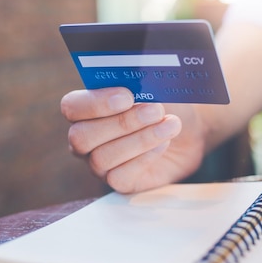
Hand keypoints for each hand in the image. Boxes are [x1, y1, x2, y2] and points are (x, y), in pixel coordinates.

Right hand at [61, 87, 205, 192]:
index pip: (72, 107)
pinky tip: (164, 144)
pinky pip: (119, 177)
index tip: (128, 97)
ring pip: (102, 158)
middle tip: (156, 111)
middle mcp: (87, 138)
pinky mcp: (120, 182)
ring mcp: (100, 163)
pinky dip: (145, 158)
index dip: (96, 103)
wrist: (189, 131)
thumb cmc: (166, 105)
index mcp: (87, 109)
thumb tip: (139, 80)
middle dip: (122, 123)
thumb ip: (141, 83)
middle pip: (82, 137)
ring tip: (170, 125)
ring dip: (140, 139)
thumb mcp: (156, 88)